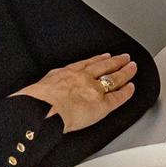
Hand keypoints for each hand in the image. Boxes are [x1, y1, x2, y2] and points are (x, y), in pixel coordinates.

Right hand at [16, 53, 136, 131]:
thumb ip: (45, 88)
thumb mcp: (36, 87)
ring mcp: (93, 90)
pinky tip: (131, 88)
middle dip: (115, 61)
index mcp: (64, 74)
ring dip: (125, 72)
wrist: (40, 110)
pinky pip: (117, 97)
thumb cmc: (33, 103)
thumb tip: (38, 96)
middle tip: (124, 57)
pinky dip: (126, 92)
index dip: (97, 60)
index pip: (85, 65)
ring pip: (113, 78)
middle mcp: (81, 78)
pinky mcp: (101, 105)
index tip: (104, 56)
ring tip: (132, 67)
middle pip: (102, 66)